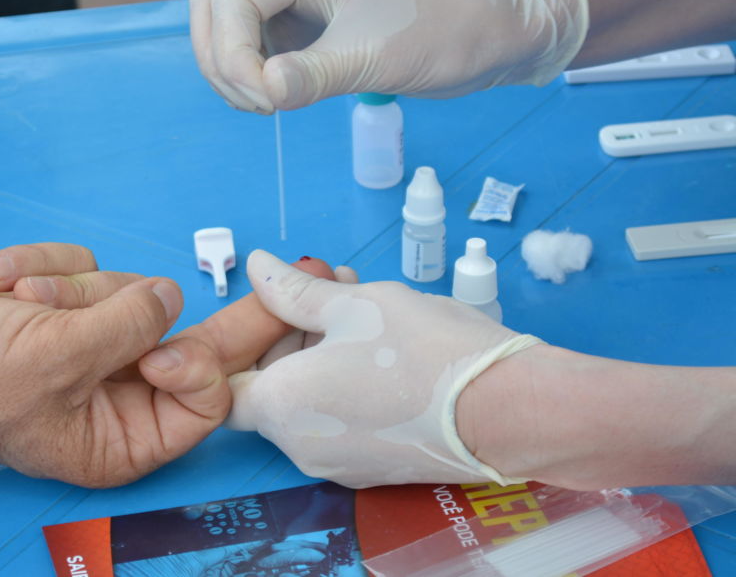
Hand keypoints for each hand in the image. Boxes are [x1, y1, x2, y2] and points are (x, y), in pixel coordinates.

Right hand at [0, 243, 337, 487]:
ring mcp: (95, 342)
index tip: (168, 346)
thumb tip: (170, 298)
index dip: (201, 365)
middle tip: (312, 273)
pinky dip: (42, 269)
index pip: (202, 401)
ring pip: (127, 291)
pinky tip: (0, 283)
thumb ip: (125, 328)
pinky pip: (85, 266)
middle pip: (193, 343)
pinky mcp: (70, 303)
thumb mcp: (55, 364)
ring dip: (72, 289)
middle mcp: (119, 392)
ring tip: (18, 305)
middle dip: (221, 312)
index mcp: (124, 437)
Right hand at [189, 0, 587, 112]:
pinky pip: (253, 34)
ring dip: (230, 63)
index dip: (230, 53)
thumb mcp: (378, 61)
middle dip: (218, 54)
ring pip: (226, 14)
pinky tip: (278, 95)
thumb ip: (314, 76)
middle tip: (255, 103)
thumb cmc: (446, 36)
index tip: (266, 101)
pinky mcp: (304, 12)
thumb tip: (266, 90)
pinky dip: (250, 66)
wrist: (489, 33)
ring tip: (267, 103)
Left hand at [226, 250, 540, 487]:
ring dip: (327, 354)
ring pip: (313, 403)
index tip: (277, 312)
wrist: (508, 411)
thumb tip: (255, 266)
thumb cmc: (423, 352)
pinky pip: (346, 422)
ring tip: (367, 308)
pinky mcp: (379, 470)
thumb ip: (293, 290)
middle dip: (295, 337)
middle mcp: (302, 448)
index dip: (247, 348)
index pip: (228, 390)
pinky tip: (388, 346)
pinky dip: (352, 385)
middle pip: (274, 391)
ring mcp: (342, 466)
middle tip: (330, 291)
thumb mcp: (350, 302)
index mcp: (280, 409)